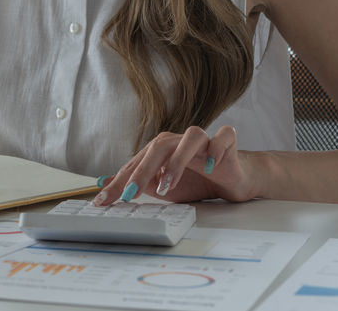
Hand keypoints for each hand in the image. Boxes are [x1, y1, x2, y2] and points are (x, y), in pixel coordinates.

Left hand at [94, 125, 254, 205]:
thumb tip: (104, 184)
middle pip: (158, 147)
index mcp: (161, 149)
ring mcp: (204, 140)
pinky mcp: (227, 142)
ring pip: (190, 137)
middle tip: (131, 194)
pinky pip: (224, 136)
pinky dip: (217, 148)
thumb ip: (137, 183)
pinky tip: (211, 164)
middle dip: (142, 171)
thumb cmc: (196, 179)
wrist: (233, 178)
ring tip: (168, 184)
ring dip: (177, 160)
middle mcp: (179, 140)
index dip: (120, 180)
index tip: (104, 200)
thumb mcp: (161, 186)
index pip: (137, 162)